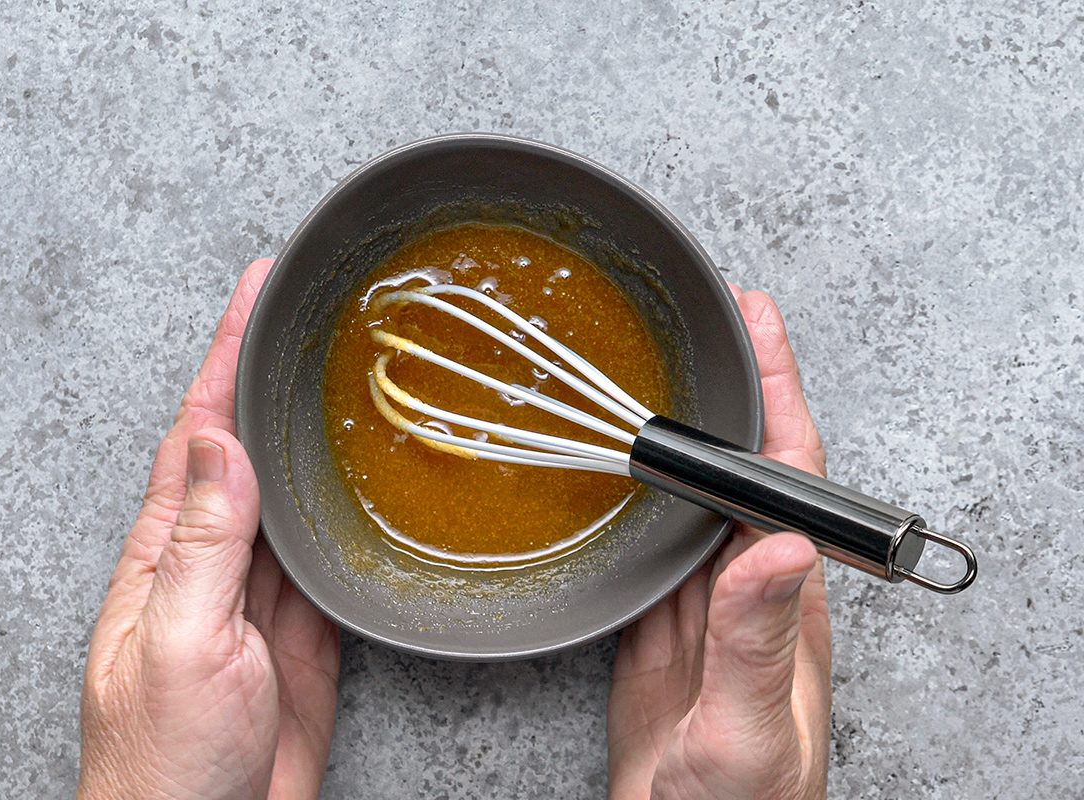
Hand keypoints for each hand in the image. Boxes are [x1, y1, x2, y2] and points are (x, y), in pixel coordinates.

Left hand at [77, 261, 339, 799]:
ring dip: (310, 431)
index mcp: (169, 550)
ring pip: (289, 490)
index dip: (226, 353)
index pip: (201, 428)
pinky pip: (324, 550)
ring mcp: (258, 591)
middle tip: (310, 310)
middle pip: (247, 443)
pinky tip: (360, 479)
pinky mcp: (302, 628)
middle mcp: (212, 557)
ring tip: (343, 374)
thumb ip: (203, 545)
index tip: (257, 289)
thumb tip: (222, 445)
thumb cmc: (166, 760)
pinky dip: (341, 505)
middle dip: (270, 373)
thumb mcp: (180, 643)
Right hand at [608, 289, 831, 799]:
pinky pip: (657, 545)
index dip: (779, 391)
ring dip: (687, 432)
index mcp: (788, 600)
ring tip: (665, 374)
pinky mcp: (665, 628)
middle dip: (733, 387)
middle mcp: (753, 589)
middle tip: (710, 321)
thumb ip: (759, 641)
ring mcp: (707, 606)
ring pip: (699, 497)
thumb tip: (782, 546)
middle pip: (747, 467)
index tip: (758, 323)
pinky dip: (645, 494)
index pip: (793, 473)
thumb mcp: (749, 731)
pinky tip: (631, 473)